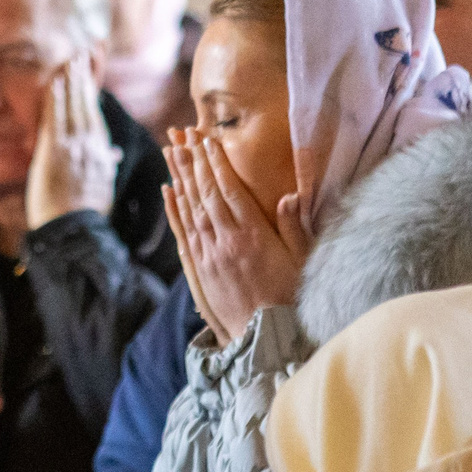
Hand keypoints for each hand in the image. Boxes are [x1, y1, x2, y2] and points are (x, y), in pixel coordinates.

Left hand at [26, 54, 120, 230]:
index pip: (95, 114)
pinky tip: (57, 82)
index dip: (93, 90)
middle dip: (86, 76)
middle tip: (85, 51)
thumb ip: (107, 165)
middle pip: (87, 104)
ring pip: (73, 107)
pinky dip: (57, 100)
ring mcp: (74, 147)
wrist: (75, 232)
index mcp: (101, 153)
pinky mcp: (55, 153)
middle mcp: (91, 146)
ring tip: (72, 58)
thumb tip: (114, 153)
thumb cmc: (85, 214)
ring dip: (73, 81)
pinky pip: (57, 120)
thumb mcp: (102, 187)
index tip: (92, 70)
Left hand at [164, 129, 308, 344]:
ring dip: (180, 177)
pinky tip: (168, 190)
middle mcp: (226, 242)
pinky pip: (184, 232)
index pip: (230, 190)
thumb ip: (292, 227)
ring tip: (172, 150)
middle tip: (182, 133)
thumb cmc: (292, 297)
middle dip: (194, 160)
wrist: (266, 338)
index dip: (217, 162)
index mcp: (253, 236)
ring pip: (190, 208)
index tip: (207, 139)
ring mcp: (209, 255)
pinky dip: (174, 209)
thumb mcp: (302, 260)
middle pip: (205, 193)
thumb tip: (288, 196)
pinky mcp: (199, 269)